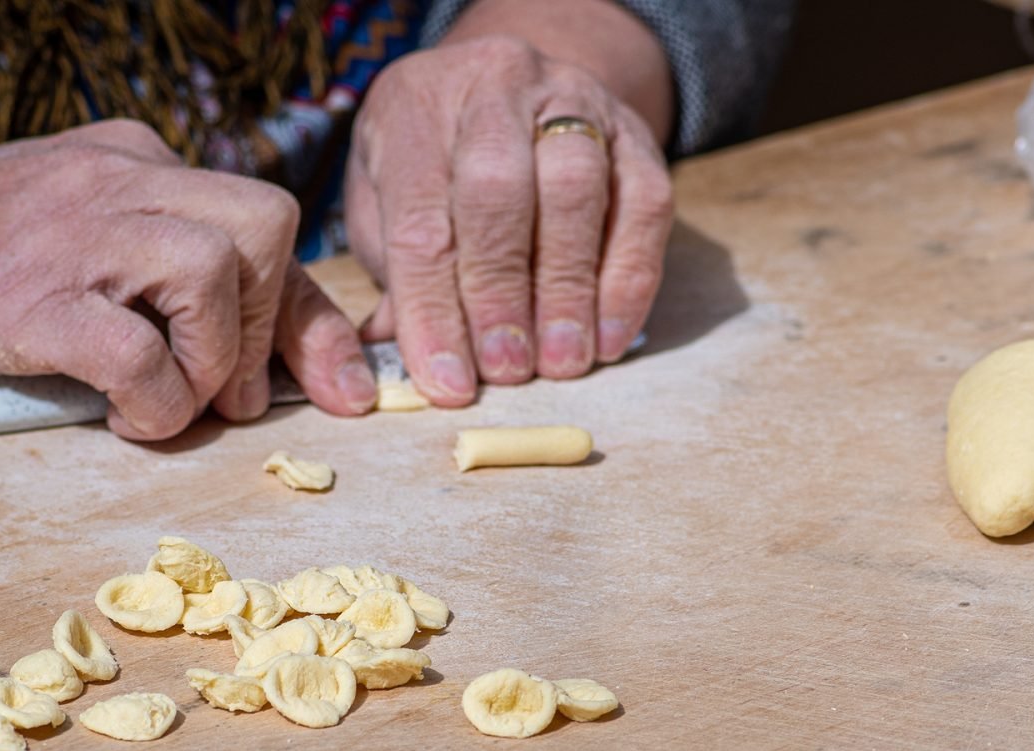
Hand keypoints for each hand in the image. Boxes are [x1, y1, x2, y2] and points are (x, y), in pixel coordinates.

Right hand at [0, 120, 375, 438]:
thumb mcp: (73, 241)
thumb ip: (154, 273)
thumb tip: (252, 363)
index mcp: (133, 161)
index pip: (264, 230)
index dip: (310, 318)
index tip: (340, 387)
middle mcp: (116, 177)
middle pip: (265, 224)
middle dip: (269, 324)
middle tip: (225, 392)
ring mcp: (72, 231)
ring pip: (217, 270)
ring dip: (211, 361)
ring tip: (165, 401)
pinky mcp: (29, 297)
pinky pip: (138, 351)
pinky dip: (153, 401)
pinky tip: (122, 416)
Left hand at [344, 34, 673, 404]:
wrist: (510, 96)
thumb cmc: (435, 173)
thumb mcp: (390, 209)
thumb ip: (396, 282)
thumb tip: (400, 363)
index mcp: (414, 108)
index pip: (420, 220)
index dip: (432, 309)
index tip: (447, 382)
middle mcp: (492, 86)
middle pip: (496, 190)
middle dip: (500, 292)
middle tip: (507, 370)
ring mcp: (571, 99)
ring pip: (575, 187)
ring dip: (568, 288)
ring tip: (561, 362)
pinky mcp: (634, 132)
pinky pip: (644, 204)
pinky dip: (628, 280)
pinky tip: (608, 339)